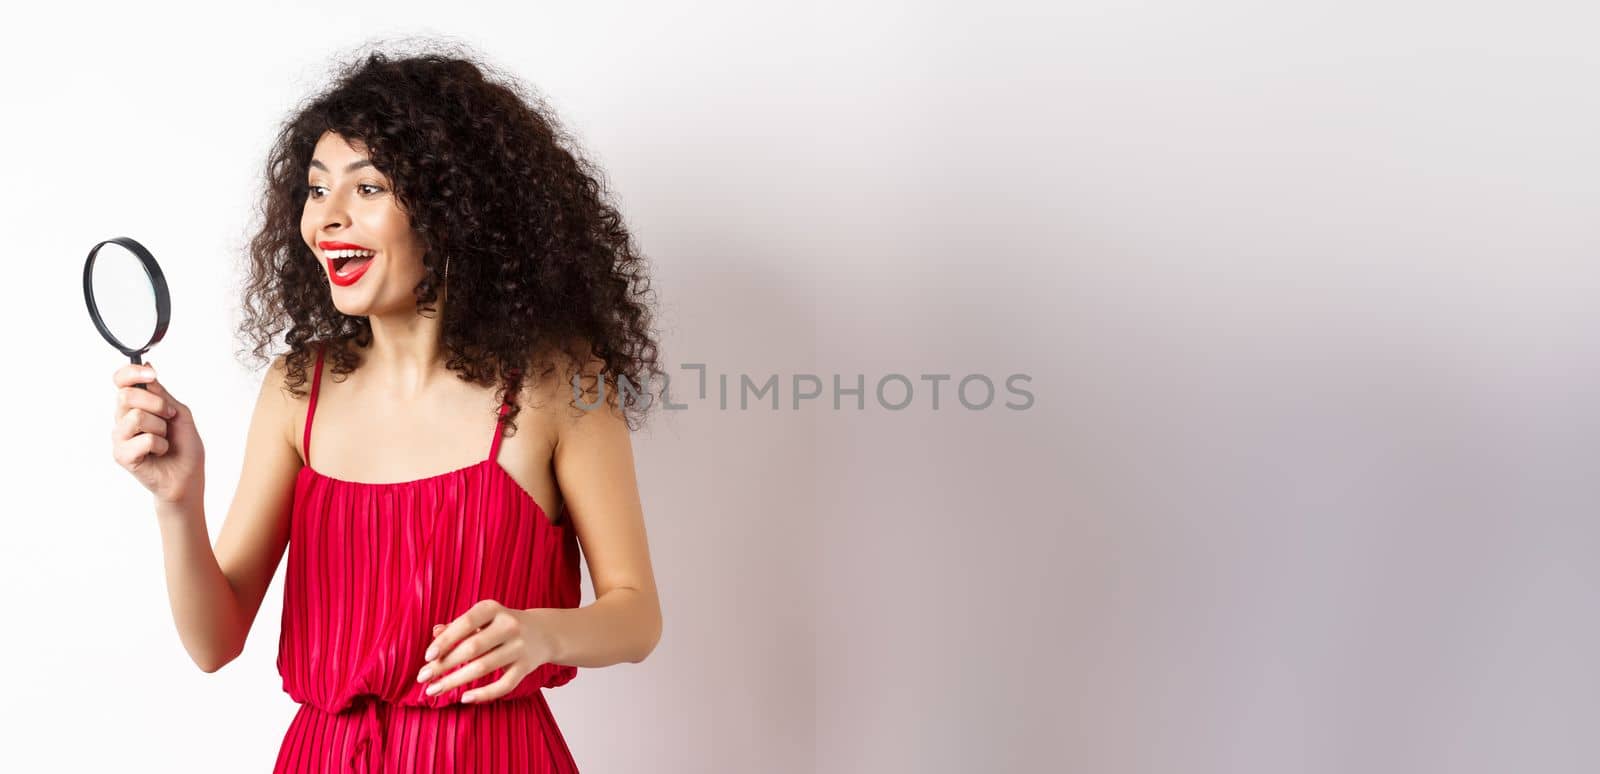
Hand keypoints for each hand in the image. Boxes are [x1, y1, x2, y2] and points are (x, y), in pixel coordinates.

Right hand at [111, 362, 204, 506]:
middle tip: (169, 418)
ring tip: (164, 439)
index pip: (121, 381)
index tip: (151, 374)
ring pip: (136, 417)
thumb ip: (162, 394)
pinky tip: (159, 453)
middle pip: (126, 395)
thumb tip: (147, 368)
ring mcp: (120, 437)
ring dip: (160, 427)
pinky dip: (160, 445)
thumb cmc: (183, 447)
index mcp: (135, 405)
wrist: (187, 477)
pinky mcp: (121, 455)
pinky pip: (144, 439)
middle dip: (156, 404)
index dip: (131, 373)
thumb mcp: (179, 413)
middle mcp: (123, 418)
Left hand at [417, 600, 558, 702]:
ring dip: (455, 681)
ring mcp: (519, 647)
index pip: (465, 623)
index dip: (445, 641)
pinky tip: (464, 698)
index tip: (427, 657)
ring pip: (483, 668)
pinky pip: (503, 685)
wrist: (543, 632)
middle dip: (444, 665)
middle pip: (472, 648)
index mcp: (493, 609)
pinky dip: (483, 694)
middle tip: (423, 678)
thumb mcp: (482, 618)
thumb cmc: (501, 625)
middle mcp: (508, 625)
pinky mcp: (526, 667)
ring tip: (434, 690)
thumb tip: (435, 634)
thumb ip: (458, 625)